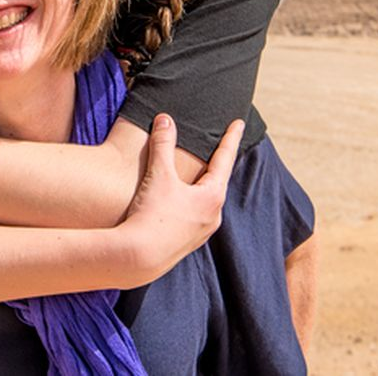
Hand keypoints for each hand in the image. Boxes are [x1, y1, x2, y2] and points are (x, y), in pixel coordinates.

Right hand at [119, 114, 241, 282]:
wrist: (138, 258)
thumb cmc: (152, 215)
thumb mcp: (159, 175)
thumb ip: (163, 144)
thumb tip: (165, 119)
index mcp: (212, 196)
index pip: (225, 159)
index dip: (231, 138)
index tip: (240, 123)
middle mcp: (213, 215)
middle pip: (218, 181)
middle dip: (218, 163)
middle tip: (220, 146)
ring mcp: (201, 232)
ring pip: (206, 201)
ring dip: (203, 185)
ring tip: (200, 173)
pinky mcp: (187, 242)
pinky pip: (195, 215)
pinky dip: (191, 202)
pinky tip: (180, 201)